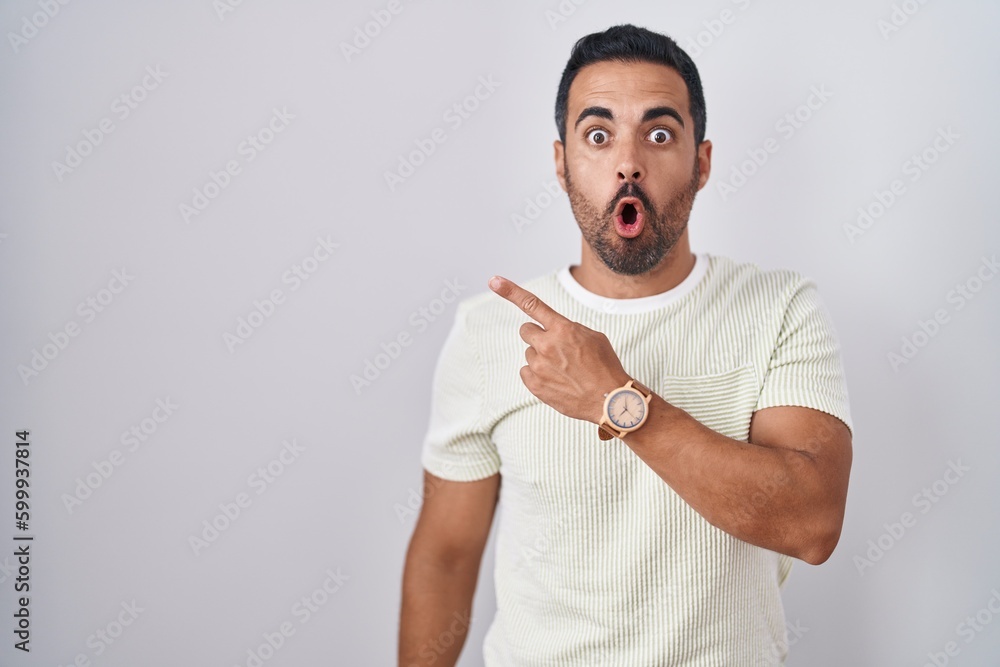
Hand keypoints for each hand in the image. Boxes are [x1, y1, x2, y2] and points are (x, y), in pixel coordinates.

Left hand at [488, 275, 631, 423]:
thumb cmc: (605, 367)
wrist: (609, 400)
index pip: (532, 304)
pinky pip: (525, 371)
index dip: (511, 291)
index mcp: (562, 329)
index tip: (494, 281)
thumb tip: (555, 330)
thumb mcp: (593, 337)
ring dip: (541, 357)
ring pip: (529, 353)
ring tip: (563, 369)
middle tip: (554, 347)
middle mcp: (547, 345)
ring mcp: (539, 366)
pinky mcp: (535, 384)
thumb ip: (569, 329)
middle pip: (526, 331)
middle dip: (537, 335)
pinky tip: (556, 380)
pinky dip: (537, 374)